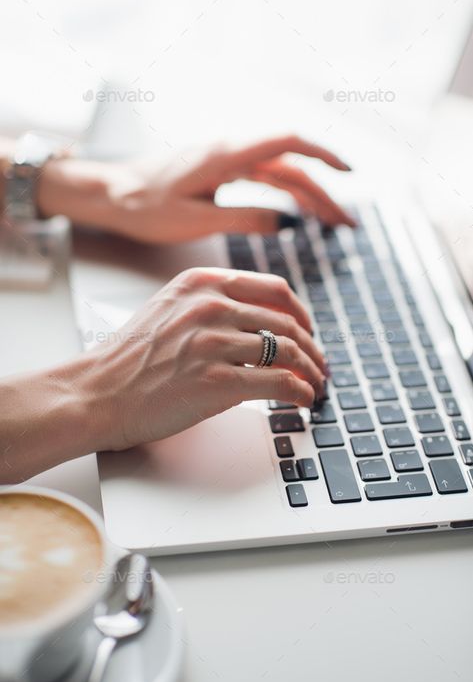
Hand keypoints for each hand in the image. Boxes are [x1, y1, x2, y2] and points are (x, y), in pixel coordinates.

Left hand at [37, 135, 353, 242]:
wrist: (112, 194)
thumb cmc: (145, 208)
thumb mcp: (196, 220)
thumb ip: (244, 218)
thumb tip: (288, 221)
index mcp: (225, 156)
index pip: (287, 144)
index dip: (323, 154)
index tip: (349, 172)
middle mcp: (230, 151)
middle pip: (290, 165)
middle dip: (324, 192)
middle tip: (347, 223)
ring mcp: (226, 159)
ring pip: (280, 172)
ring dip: (309, 194)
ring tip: (334, 221)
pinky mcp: (221, 170)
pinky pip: (264, 177)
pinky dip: (287, 193)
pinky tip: (300, 209)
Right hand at [90, 267, 327, 448]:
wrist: (97, 391)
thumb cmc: (129, 356)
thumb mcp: (168, 307)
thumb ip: (210, 303)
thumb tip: (258, 322)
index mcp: (202, 282)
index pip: (274, 289)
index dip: (301, 312)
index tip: (308, 329)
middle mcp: (211, 306)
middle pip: (287, 322)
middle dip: (312, 347)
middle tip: (319, 363)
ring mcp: (214, 343)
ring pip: (288, 351)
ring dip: (311, 371)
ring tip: (315, 384)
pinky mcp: (217, 381)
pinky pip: (279, 382)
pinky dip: (300, 391)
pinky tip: (303, 399)